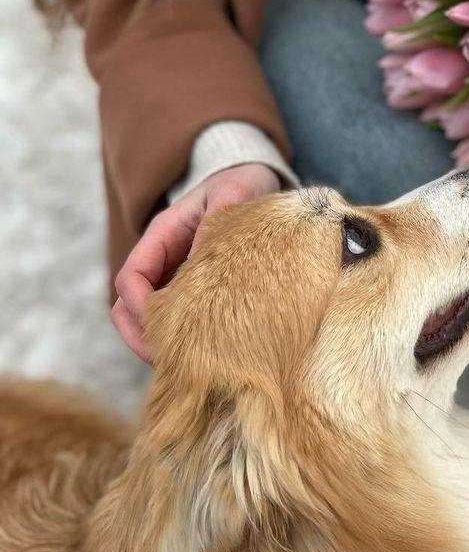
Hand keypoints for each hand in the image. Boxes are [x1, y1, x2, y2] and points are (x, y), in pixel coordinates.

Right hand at [111, 163, 281, 363]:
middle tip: (170, 363)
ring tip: (188, 368)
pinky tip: (210, 357)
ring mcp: (177, 280)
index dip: (139, 305)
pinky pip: (181, 323)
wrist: (257, 183)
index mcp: (163, 235)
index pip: (132, 277)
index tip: (163, 324)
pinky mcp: (198, 295)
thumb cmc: (243, 185)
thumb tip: (201, 265)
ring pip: (150, 321)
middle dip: (141, 337)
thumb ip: (217, 223)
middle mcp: (163, 261)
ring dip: (161, 345)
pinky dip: (186, 342)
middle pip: (128, 308)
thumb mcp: (233, 194)